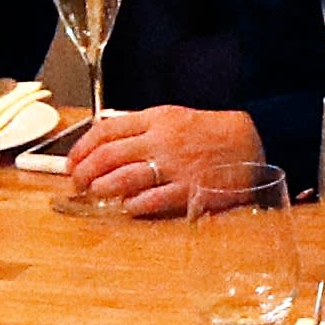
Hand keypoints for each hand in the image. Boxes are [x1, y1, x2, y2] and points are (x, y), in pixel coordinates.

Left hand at [65, 104, 271, 218]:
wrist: (251, 143)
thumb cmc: (209, 133)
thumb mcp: (173, 118)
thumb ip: (141, 128)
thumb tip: (106, 143)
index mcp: (156, 119)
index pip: (105, 130)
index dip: (81, 147)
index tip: (72, 161)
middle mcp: (161, 141)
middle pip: (108, 156)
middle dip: (85, 172)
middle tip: (78, 183)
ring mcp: (174, 167)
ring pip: (123, 179)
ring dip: (102, 188)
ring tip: (96, 193)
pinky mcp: (187, 191)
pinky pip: (150, 201)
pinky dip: (132, 205)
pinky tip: (127, 206)